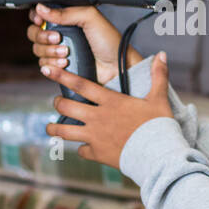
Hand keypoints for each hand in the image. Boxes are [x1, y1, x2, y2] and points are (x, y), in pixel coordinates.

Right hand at [27, 3, 141, 86]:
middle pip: (35, 32)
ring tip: (66, 52)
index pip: (42, 14)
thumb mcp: (90, 18)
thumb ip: (66, 12)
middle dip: (43, 36)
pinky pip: (44, 64)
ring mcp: (58, 50)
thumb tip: (42, 8)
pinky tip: (65, 63)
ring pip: (38, 49)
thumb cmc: (110, 43)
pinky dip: (52, 64)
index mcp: (67, 18)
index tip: (40, 20)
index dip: (37, 17)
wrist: (116, 68)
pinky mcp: (59, 66)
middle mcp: (61, 33)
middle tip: (57, 38)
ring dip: (49, 51)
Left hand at [43, 50, 173, 168]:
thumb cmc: (159, 125)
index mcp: (111, 101)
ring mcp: (95, 136)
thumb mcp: (159, 98)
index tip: (47, 70)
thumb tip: (162, 54)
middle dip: (58, 103)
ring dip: (55, 129)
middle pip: (67, 107)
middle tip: (57, 101)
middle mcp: (98, 117)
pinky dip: (82, 149)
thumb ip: (158, 76)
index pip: (81, 85)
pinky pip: (81, 151)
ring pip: (65, 132)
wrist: (158, 154)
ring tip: (51, 128)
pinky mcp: (97, 153)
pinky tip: (84, 148)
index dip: (62, 76)